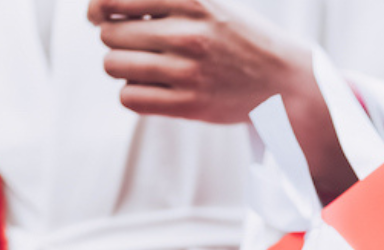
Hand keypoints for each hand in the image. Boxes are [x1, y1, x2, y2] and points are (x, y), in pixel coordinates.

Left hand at [89, 0, 314, 124]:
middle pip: (109, 34)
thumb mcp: (208, 3)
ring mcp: (188, 71)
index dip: (99, 8)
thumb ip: (165, 1)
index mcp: (192, 0)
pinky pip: (129, 97)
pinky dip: (133, 91)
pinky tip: (152, 87)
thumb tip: (102, 10)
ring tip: (144, 66)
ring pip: (113, 65)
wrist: (285, 80)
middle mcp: (188, 33)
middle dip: (114, 38)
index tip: (98, 15)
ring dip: (122, 65)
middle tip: (135, 44)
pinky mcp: (189, 104)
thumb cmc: (240, 37)